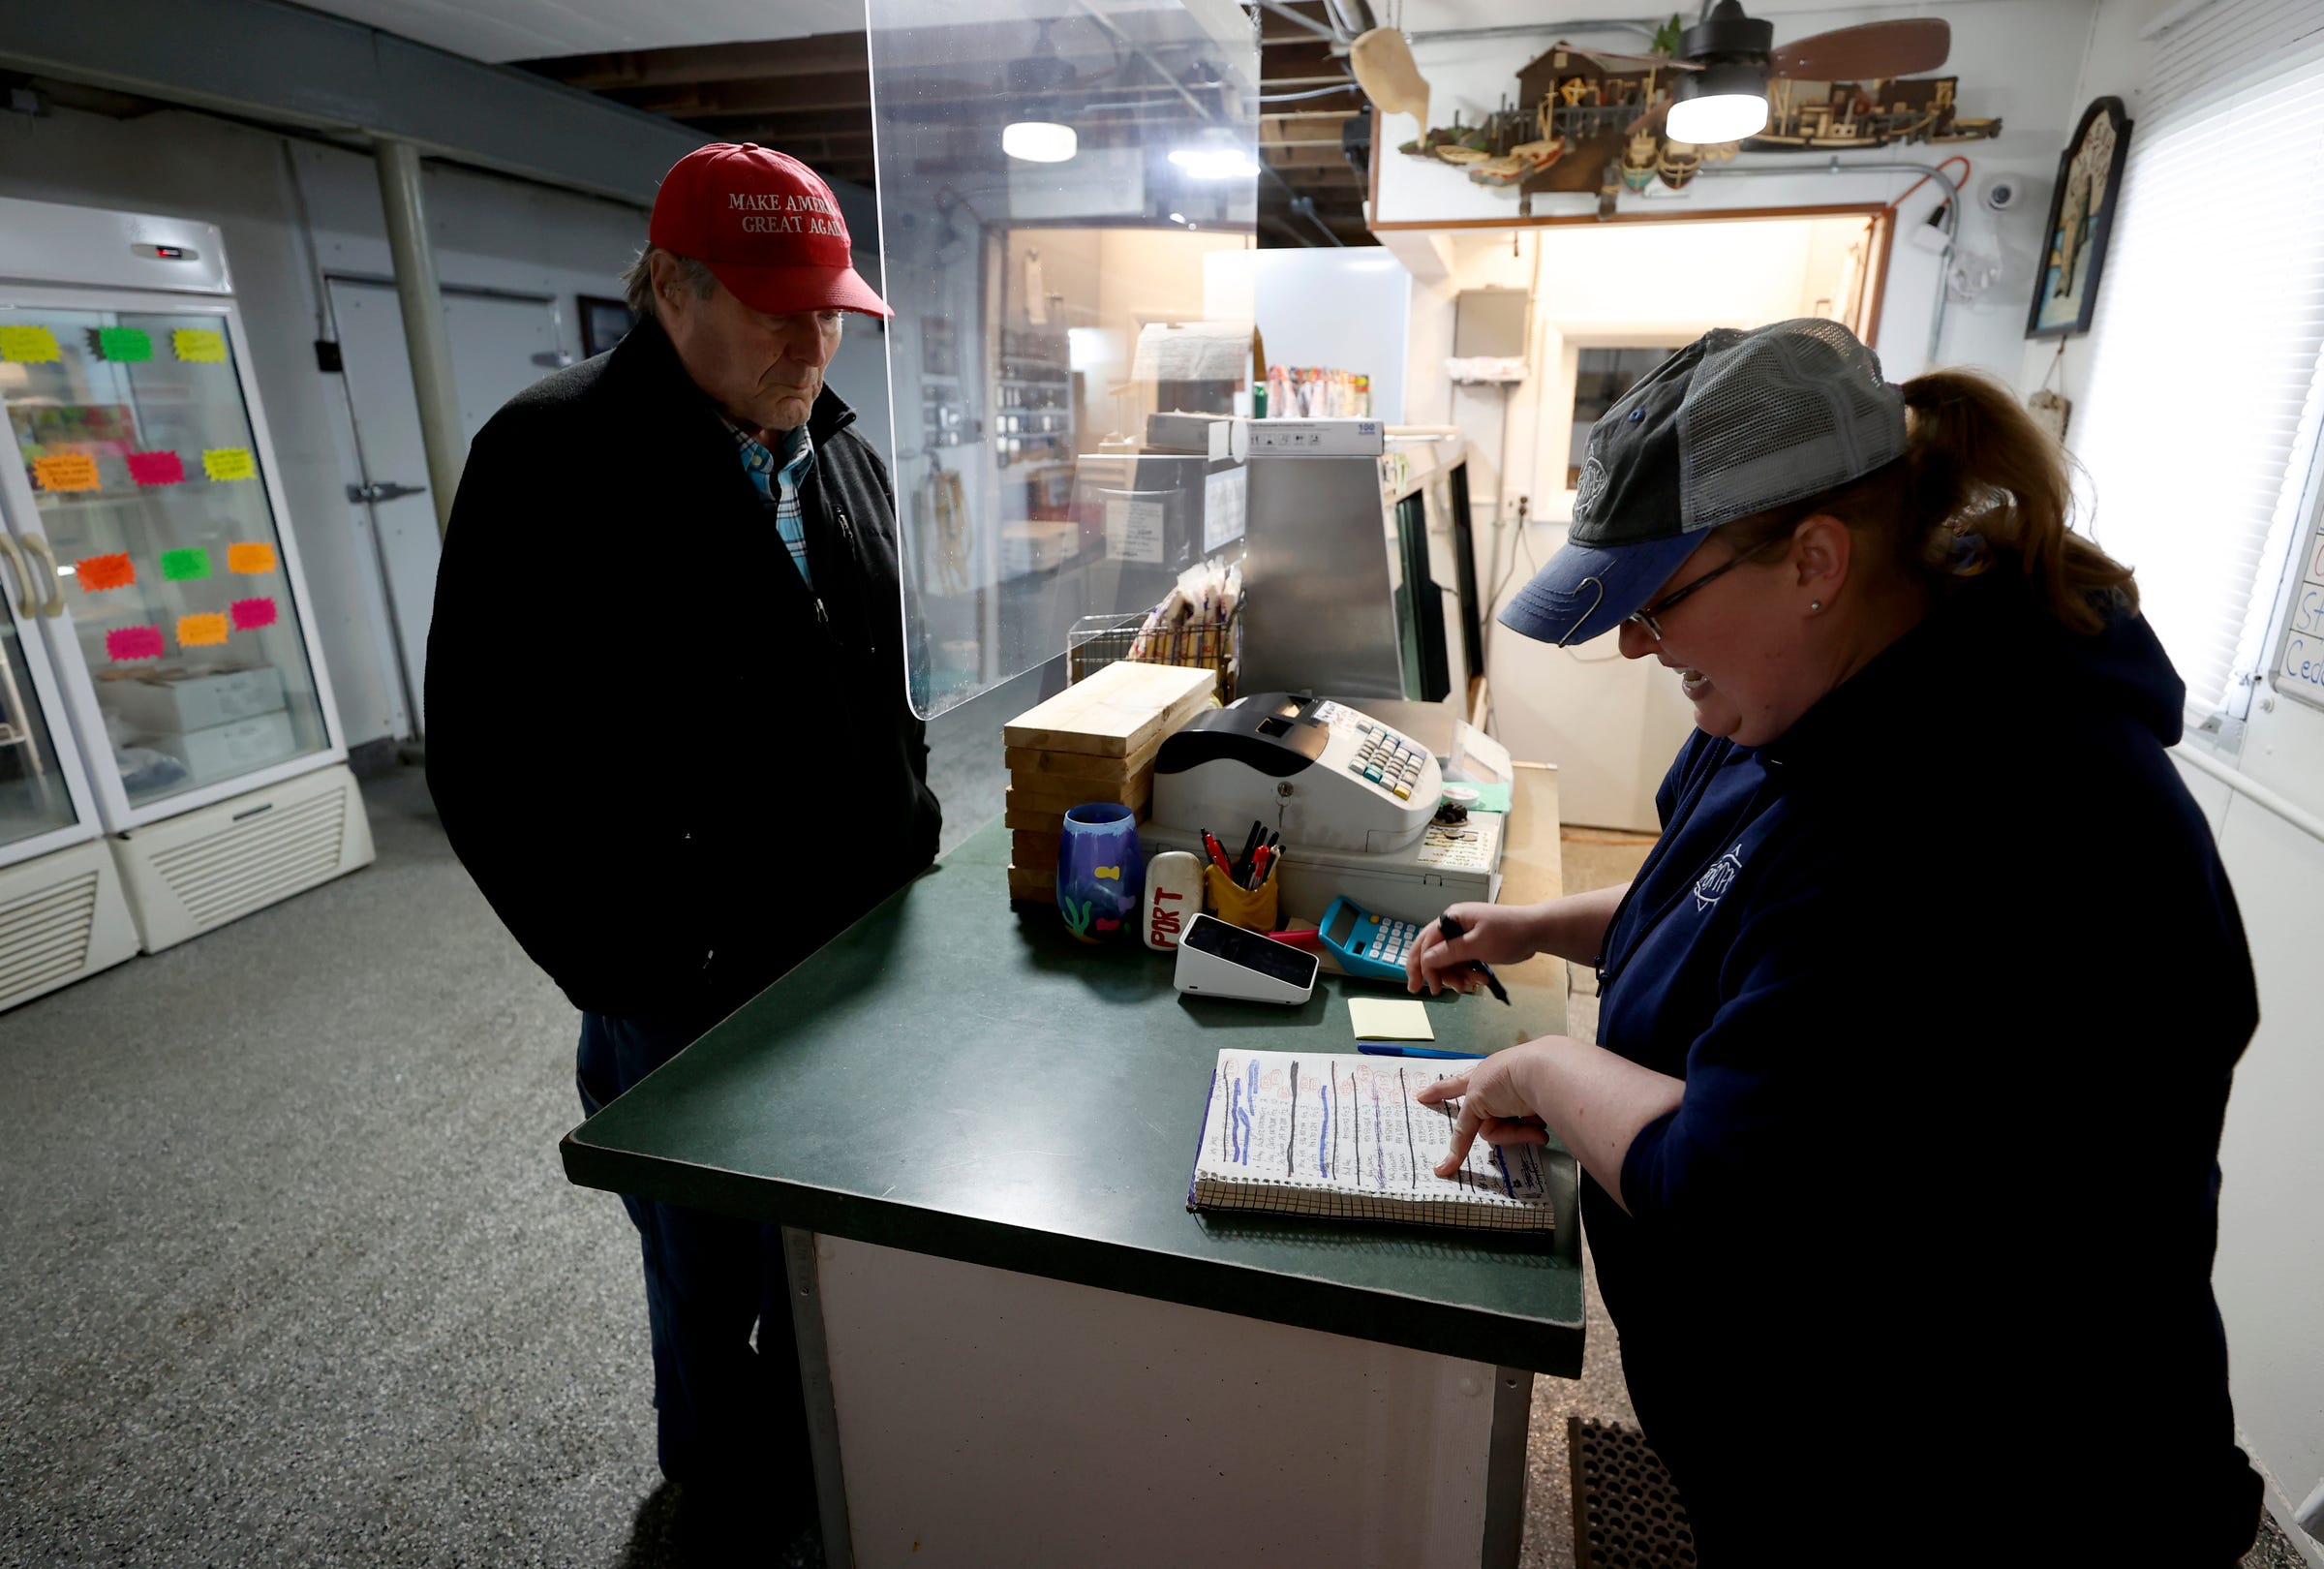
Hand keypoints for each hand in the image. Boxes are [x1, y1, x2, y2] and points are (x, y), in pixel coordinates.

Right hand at [1405, 901, 1534, 994]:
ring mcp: (1463, 935)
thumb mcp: (1477, 944)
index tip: (1420, 986)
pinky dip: (1467, 973)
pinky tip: (1479, 980)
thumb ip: (1449, 952)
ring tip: (1470, 985)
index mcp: (1451, 918)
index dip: (1420, 965)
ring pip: (1448, 960)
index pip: (1426, 943)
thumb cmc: (1509, 933)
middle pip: (1433, 952)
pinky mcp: (1473, 945)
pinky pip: (1462, 962)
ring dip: (1456, 975)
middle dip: (1436, 972)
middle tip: (1436, 991)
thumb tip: (1425, 960)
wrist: (1536, 931)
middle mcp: (1454, 925)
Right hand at [1413, 1044, 1553, 1177]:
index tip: (1420, 1097)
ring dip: (1516, 1132)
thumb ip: (1465, 1129)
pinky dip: (1531, 1131)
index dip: (1437, 1092)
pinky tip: (1542, 1127)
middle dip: (1504, 1132)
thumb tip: (1450, 1162)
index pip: (1452, 1086)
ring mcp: (1518, 1098)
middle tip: (1524, 1129)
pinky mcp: (1537, 1108)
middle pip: (1486, 1123)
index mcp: (1478, 1077)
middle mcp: (1496, 1088)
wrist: (1543, 1073)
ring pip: (1504, 1131)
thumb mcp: (1476, 1101)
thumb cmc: (1503, 1080)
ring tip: (1533, 1126)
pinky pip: (1525, 1130)